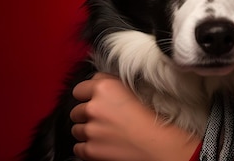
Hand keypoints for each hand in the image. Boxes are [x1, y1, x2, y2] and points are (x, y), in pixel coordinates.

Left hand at [70, 72, 198, 160]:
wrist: (157, 144)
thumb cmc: (152, 117)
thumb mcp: (134, 90)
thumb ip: (111, 84)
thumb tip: (98, 83)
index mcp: (104, 88)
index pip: (80, 89)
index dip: (87, 95)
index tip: (94, 100)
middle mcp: (93, 107)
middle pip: (76, 110)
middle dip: (87, 115)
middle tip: (105, 119)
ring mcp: (90, 129)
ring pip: (77, 129)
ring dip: (88, 131)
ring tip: (106, 133)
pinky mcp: (89, 149)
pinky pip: (78, 147)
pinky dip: (88, 147)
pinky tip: (104, 144)